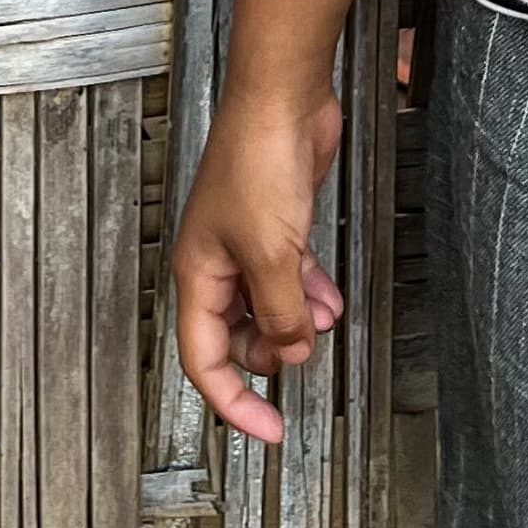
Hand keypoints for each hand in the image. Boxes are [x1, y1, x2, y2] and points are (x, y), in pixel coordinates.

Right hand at [170, 88, 346, 443]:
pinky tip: (328, 294)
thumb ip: (281, 312)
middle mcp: (217, 261)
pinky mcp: (274, 223)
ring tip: (324, 319)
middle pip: (236, 335)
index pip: (204, 358)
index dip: (233, 401)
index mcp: (199, 273)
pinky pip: (287, 276)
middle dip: (273, 350)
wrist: (283, 99)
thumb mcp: (272, 253)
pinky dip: (308, 291)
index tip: (266, 428)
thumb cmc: (257, 157)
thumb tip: (291, 351)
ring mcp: (246, 242)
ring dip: (297, 319)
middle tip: (303, 351)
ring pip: (266, 305)